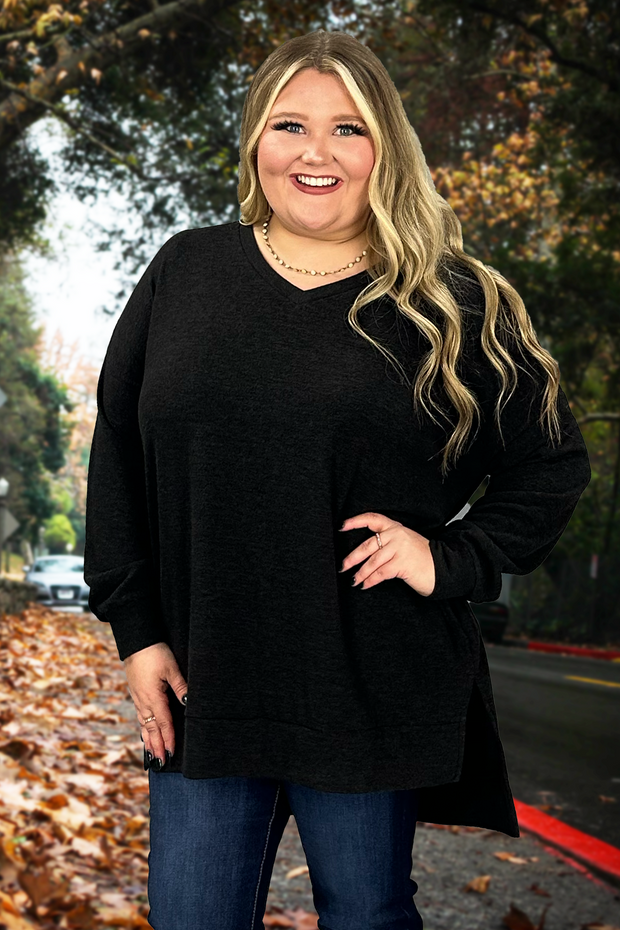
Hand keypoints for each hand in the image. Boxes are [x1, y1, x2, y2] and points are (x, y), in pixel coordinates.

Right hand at [123, 642, 187, 769]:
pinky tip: (144, 732)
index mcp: (153, 697)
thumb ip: (180, 687)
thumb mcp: (171, 669)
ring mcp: (138, 698)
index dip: (168, 738)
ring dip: (149, 739)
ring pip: (143, 724)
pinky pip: (139, 715)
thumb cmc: (154, 653)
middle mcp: (143, 701)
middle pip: (151, 728)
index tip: (171, 753)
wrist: (136, 641)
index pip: (163, 723)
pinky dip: (143, 727)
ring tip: (152, 754)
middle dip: (157, 745)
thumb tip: (189, 702)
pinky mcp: (136, 693)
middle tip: (161, 762)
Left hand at [339, 512, 435, 596]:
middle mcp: (397, 535)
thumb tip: (363, 553)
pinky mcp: (402, 563)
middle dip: (352, 558)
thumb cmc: (422, 558)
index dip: (356, 521)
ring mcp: (400, 548)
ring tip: (354, 580)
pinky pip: (380, 573)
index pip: (373, 519)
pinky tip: (365, 585)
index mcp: (396, 527)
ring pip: (372, 561)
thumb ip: (387, 542)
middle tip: (343, 566)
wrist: (442, 568)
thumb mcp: (405, 543)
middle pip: (367, 545)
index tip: (342, 526)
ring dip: (361, 573)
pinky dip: (370, 580)